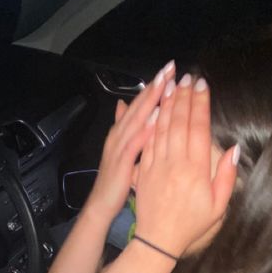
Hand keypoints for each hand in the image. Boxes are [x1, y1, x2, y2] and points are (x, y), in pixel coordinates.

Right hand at [85, 60, 174, 221]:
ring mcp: (119, 147)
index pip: (140, 104)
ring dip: (151, 100)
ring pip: (137, 119)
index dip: (154, 85)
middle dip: (155, 86)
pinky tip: (158, 116)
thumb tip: (122, 105)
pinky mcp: (121, 163)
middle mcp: (119, 135)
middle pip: (139, 106)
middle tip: (170, 67)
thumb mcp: (122, 150)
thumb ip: (125, 128)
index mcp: (122, 132)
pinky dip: (146, 128)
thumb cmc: (115, 180)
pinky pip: (135, 143)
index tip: (170, 68)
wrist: (100, 205)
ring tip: (166, 83)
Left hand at [132, 75, 238, 257]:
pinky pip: (148, 140)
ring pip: (162, 127)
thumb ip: (226, 176)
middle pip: (179, 122)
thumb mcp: (218, 206)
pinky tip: (155, 107)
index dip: (200, 104)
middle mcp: (175, 163)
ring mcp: (157, 165)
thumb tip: (234, 148)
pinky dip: (152, 121)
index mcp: (196, 170)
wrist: (158, 240)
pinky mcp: (144, 169)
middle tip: (188, 77)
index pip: (198, 128)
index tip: (203, 85)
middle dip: (184, 96)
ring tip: (172, 84)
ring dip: (167, 103)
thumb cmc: (191, 224)